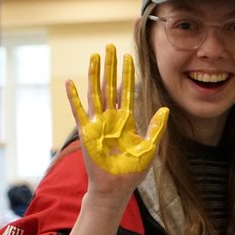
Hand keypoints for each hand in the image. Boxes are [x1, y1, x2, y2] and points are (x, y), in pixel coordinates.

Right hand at [66, 44, 167, 176]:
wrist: (116, 188)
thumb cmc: (132, 171)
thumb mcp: (149, 148)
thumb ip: (156, 128)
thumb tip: (164, 109)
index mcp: (127, 120)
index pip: (127, 91)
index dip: (128, 74)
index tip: (129, 57)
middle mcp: (111, 118)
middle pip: (110, 86)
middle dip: (111, 66)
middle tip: (110, 47)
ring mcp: (98, 123)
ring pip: (95, 93)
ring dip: (95, 74)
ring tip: (95, 56)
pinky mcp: (86, 132)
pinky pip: (78, 111)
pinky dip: (74, 97)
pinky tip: (70, 83)